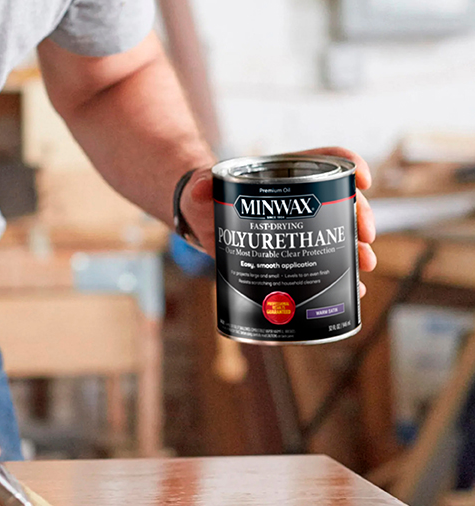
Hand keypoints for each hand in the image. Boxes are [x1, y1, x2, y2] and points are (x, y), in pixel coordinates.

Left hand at [180, 147, 377, 296]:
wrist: (198, 221)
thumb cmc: (203, 196)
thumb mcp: (202, 188)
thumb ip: (201, 186)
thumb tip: (201, 188)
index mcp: (284, 173)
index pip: (326, 159)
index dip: (349, 164)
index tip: (363, 180)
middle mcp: (300, 196)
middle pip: (341, 199)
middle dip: (360, 217)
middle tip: (365, 239)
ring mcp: (300, 224)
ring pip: (339, 231)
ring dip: (357, 248)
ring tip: (363, 265)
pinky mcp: (292, 250)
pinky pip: (323, 259)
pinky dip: (340, 274)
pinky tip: (351, 289)